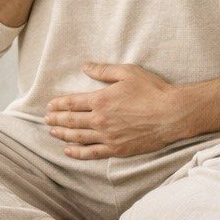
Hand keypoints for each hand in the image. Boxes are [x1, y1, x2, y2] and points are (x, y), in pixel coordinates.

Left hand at [44, 62, 188, 158]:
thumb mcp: (127, 72)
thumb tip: (84, 66)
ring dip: (63, 135)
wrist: (172, 114)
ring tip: (52, 132)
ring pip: (78, 137)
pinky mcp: (117, 149)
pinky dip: (77, 153)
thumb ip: (103, 70)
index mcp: (100, 99)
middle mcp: (100, 119)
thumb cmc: (152, 90)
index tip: (49, 105)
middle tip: (46, 119)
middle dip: (56, 119)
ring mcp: (107, 136)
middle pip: (71, 120)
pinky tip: (68, 152)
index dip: (58, 104)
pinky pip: (92, 153)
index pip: (72, 102)